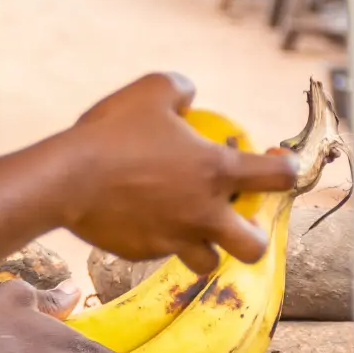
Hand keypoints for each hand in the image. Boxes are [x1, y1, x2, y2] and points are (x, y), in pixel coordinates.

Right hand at [50, 73, 297, 272]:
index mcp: (216, 171)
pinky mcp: (144, 253)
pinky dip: (159, 239)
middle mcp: (203, 213)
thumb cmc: (112, 131)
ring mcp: (174, 238)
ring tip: (189, 226)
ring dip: (206, 248)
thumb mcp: (151, 89)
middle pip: (255, 246)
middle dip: (254, 236)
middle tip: (236, 218)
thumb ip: (181, 90)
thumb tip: (190, 98)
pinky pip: (161, 252)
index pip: (280, 177)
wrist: (66, 178)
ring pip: (208, 262)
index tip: (274, 161)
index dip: (287, 169)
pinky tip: (139, 217)